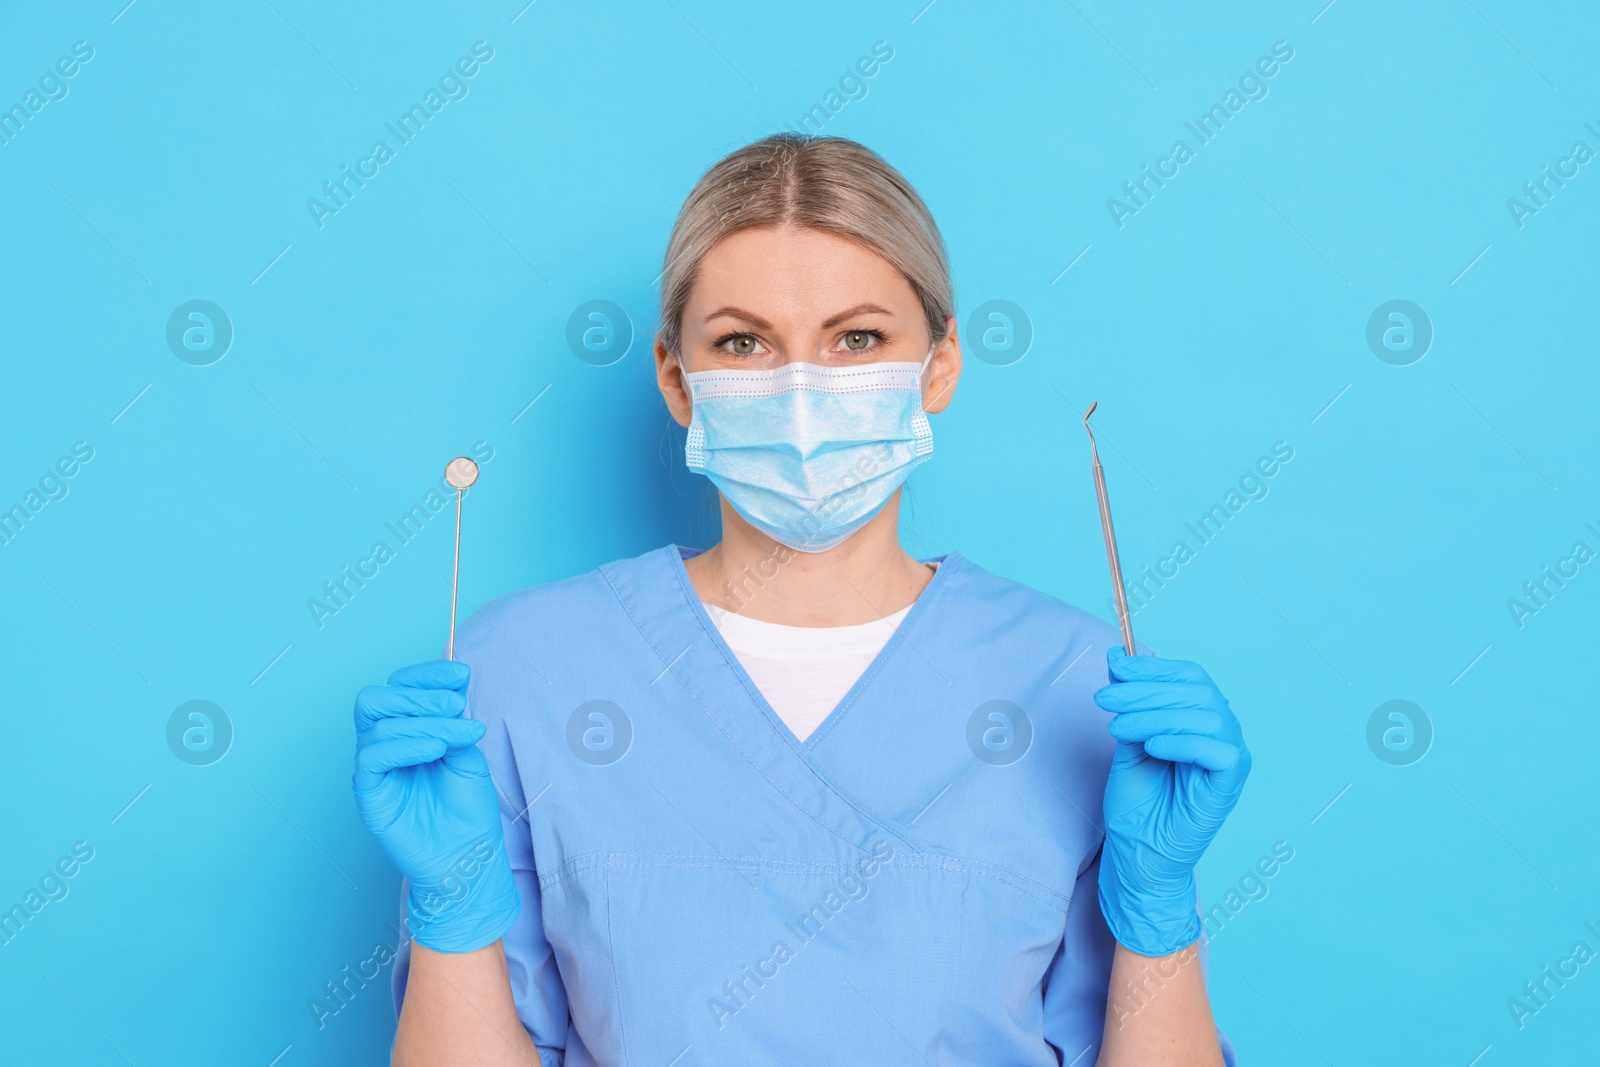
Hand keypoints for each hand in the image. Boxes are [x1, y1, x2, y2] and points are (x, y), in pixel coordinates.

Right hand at [353, 660, 519, 952]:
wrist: (467, 856)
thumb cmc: (468, 809)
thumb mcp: (468, 755)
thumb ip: (454, 722)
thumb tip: (452, 684)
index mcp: (406, 730)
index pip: (401, 687)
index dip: (427, 675)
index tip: (460, 674)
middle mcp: (384, 744)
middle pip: (376, 698)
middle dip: (418, 694)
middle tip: (454, 704)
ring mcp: (374, 769)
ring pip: (378, 723)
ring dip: (423, 721)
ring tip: (458, 735)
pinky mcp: (369, 793)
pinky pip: (372, 757)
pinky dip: (405, 745)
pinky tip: (435, 750)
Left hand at [1094, 647, 1250, 956]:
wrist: (1140, 852)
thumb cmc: (1137, 799)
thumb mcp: (1127, 739)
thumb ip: (1129, 702)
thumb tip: (1116, 657)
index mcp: (1200, 716)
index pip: (1188, 675)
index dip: (1152, 667)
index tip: (1114, 666)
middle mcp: (1222, 730)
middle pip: (1194, 690)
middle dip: (1144, 690)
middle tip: (1104, 699)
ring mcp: (1230, 755)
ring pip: (1203, 715)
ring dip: (1154, 714)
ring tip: (1118, 728)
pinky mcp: (1230, 780)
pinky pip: (1216, 748)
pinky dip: (1181, 741)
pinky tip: (1152, 747)